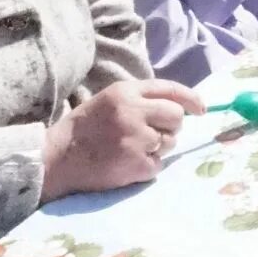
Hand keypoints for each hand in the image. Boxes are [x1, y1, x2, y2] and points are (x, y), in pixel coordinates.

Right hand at [42, 79, 203, 200]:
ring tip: (129, 149)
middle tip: (151, 134)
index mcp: (126, 91)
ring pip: (169, 142)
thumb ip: (141, 99)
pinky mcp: (135, 163)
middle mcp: (133, 111)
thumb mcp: (109, 101)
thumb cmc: (84, 129)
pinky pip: (158, 165)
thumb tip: (181, 107)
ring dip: (157, 148)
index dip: (191, 99)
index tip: (201, 108)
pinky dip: (146, 167)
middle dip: (171, 126)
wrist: (56, 159)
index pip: (170, 89)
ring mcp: (135, 138)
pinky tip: (125, 163)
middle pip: (176, 116)